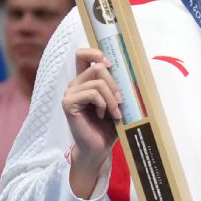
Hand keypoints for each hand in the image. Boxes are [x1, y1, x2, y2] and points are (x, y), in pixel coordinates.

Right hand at [63, 46, 121, 191]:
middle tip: (121, 102)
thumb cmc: (109, 125)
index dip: (96, 53)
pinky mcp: (68, 104)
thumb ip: (118, 86)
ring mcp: (70, 93)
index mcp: (85, 81)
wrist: (99, 147)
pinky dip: (103, 104)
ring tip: (114, 113)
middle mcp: (75, 84)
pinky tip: (102, 115)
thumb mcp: (117, 102)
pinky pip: (92, 94)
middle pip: (97, 67)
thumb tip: (132, 71)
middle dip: (115, 85)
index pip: (83, 55)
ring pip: (97, 83)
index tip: (110, 65)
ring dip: (112, 99)